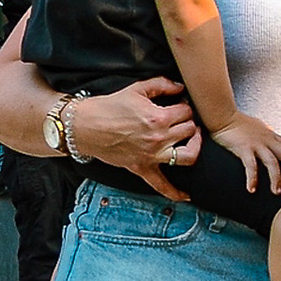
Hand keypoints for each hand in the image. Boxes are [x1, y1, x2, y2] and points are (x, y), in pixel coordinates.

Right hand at [76, 78, 200, 199]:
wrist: (86, 126)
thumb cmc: (109, 107)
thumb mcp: (137, 89)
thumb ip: (162, 84)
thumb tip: (180, 87)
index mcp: (158, 118)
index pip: (186, 112)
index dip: (185, 106)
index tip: (180, 106)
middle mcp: (158, 138)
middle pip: (190, 131)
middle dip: (189, 122)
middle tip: (182, 119)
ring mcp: (152, 156)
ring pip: (188, 156)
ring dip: (194, 147)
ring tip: (192, 141)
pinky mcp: (142, 168)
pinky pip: (162, 185)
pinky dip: (175, 192)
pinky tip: (186, 196)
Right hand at [213, 113, 280, 195]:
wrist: (223, 114)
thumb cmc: (236, 122)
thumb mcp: (257, 127)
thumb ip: (264, 136)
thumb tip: (268, 143)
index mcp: (270, 134)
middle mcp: (266, 138)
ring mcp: (256, 143)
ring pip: (272, 162)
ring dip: (276, 178)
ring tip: (276, 191)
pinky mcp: (244, 148)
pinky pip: (251, 166)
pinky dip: (252, 178)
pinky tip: (251, 189)